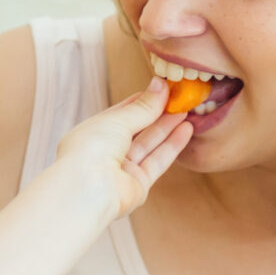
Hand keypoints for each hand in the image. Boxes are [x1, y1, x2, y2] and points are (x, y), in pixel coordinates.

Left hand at [27, 78, 190, 224]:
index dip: (143, 100)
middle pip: (139, 129)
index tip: (164, 88)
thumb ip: (143, 106)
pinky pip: (157, 161)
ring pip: (150, 144)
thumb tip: (160, 85)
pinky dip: (172, 146)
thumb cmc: (92, 149)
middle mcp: (108, 150)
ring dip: (168, 127)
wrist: (88, 189)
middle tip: (180, 98)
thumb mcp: (118, 120)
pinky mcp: (138, 184)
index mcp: (95, 132)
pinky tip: (185, 130)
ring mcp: (122, 169)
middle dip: (159, 113)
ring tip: (187, 111)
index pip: (123, 112)